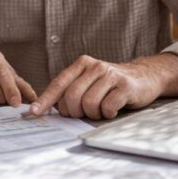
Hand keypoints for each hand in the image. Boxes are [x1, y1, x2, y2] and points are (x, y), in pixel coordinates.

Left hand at [29, 55, 161, 119]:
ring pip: (89, 104)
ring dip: (93, 114)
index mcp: (81, 64)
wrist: (144, 77)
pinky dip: (107, 114)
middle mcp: (94, 66)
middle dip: (74, 112)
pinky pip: (107, 107)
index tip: (34, 112)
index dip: (45, 99)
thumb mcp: (88, 81)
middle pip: (72, 97)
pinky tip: (112, 110)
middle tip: (83, 114)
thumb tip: (46, 108)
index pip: (58, 83)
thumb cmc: (110, 84)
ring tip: (100, 110)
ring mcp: (110, 75)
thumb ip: (70, 90)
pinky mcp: (125, 86)